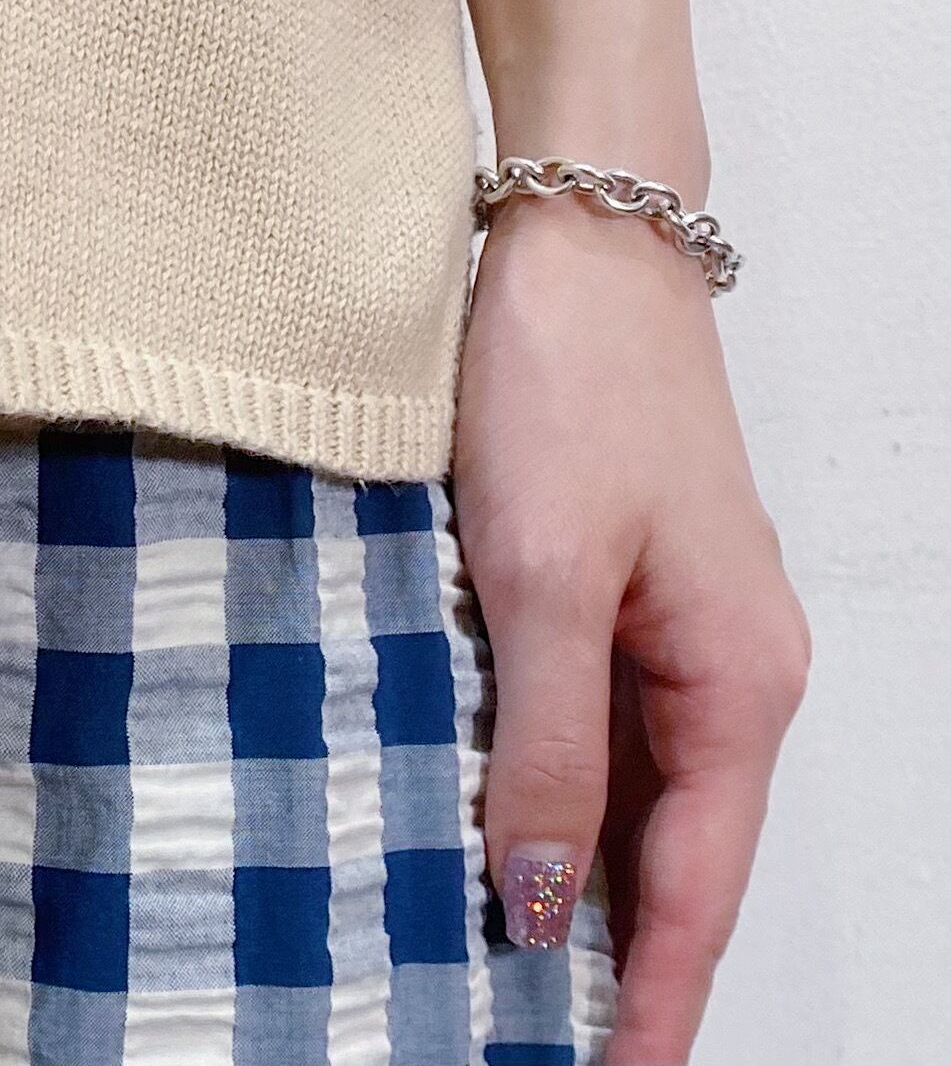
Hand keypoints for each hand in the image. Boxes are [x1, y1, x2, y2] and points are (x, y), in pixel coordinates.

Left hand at [451, 196, 809, 1063]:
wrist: (576, 234)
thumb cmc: (571, 383)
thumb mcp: (544, 577)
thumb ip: (550, 748)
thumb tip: (550, 909)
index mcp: (740, 681)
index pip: (697, 887)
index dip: (648, 997)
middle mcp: (724, 660)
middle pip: (671, 845)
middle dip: (606, 949)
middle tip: (518, 1032)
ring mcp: (669, 611)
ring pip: (624, 776)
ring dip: (568, 860)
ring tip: (486, 950)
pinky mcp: (611, 565)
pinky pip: (587, 701)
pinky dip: (543, 765)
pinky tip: (480, 799)